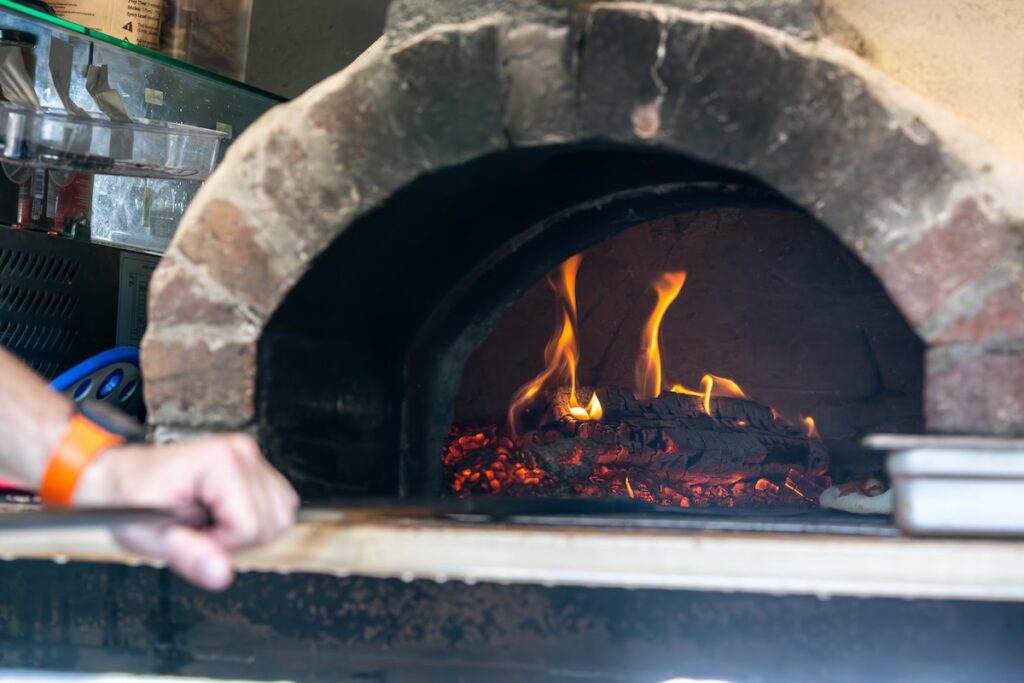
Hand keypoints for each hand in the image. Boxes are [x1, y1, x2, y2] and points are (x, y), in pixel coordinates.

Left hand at [72, 434, 298, 590]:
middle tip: (197, 529)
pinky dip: (254, 520)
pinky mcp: (256, 466)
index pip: (250, 525)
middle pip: (272, 521)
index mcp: (218, 462)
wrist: (119, 477)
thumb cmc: (127, 499)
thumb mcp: (148, 534)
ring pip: (281, 515)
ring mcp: (251, 457)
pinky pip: (278, 506)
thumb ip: (187, 554)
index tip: (190, 536)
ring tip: (208, 522)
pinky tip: (222, 515)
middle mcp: (241, 453)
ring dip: (247, 531)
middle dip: (235, 538)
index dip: (220, 544)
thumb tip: (220, 573)